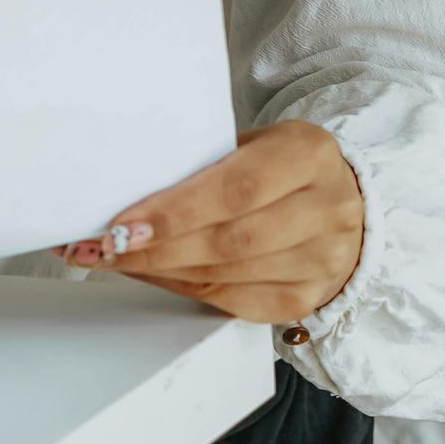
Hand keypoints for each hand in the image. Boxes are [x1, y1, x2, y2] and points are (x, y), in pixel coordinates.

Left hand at [63, 122, 364, 324]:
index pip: (236, 190)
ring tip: (111, 259)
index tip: (121, 223)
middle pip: (230, 240)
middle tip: (102, 246)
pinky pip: (233, 300)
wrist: (342, 201)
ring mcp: (322, 262)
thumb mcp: (255, 143)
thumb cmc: (280, 164)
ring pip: (228, 275)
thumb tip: (128, 188)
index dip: (175, 211)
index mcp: (308, 155)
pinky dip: (184, 288)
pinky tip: (150, 273)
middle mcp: (325, 211)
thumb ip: (207, 163)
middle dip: (157, 247)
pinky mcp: (307, 298)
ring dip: (161, 270)